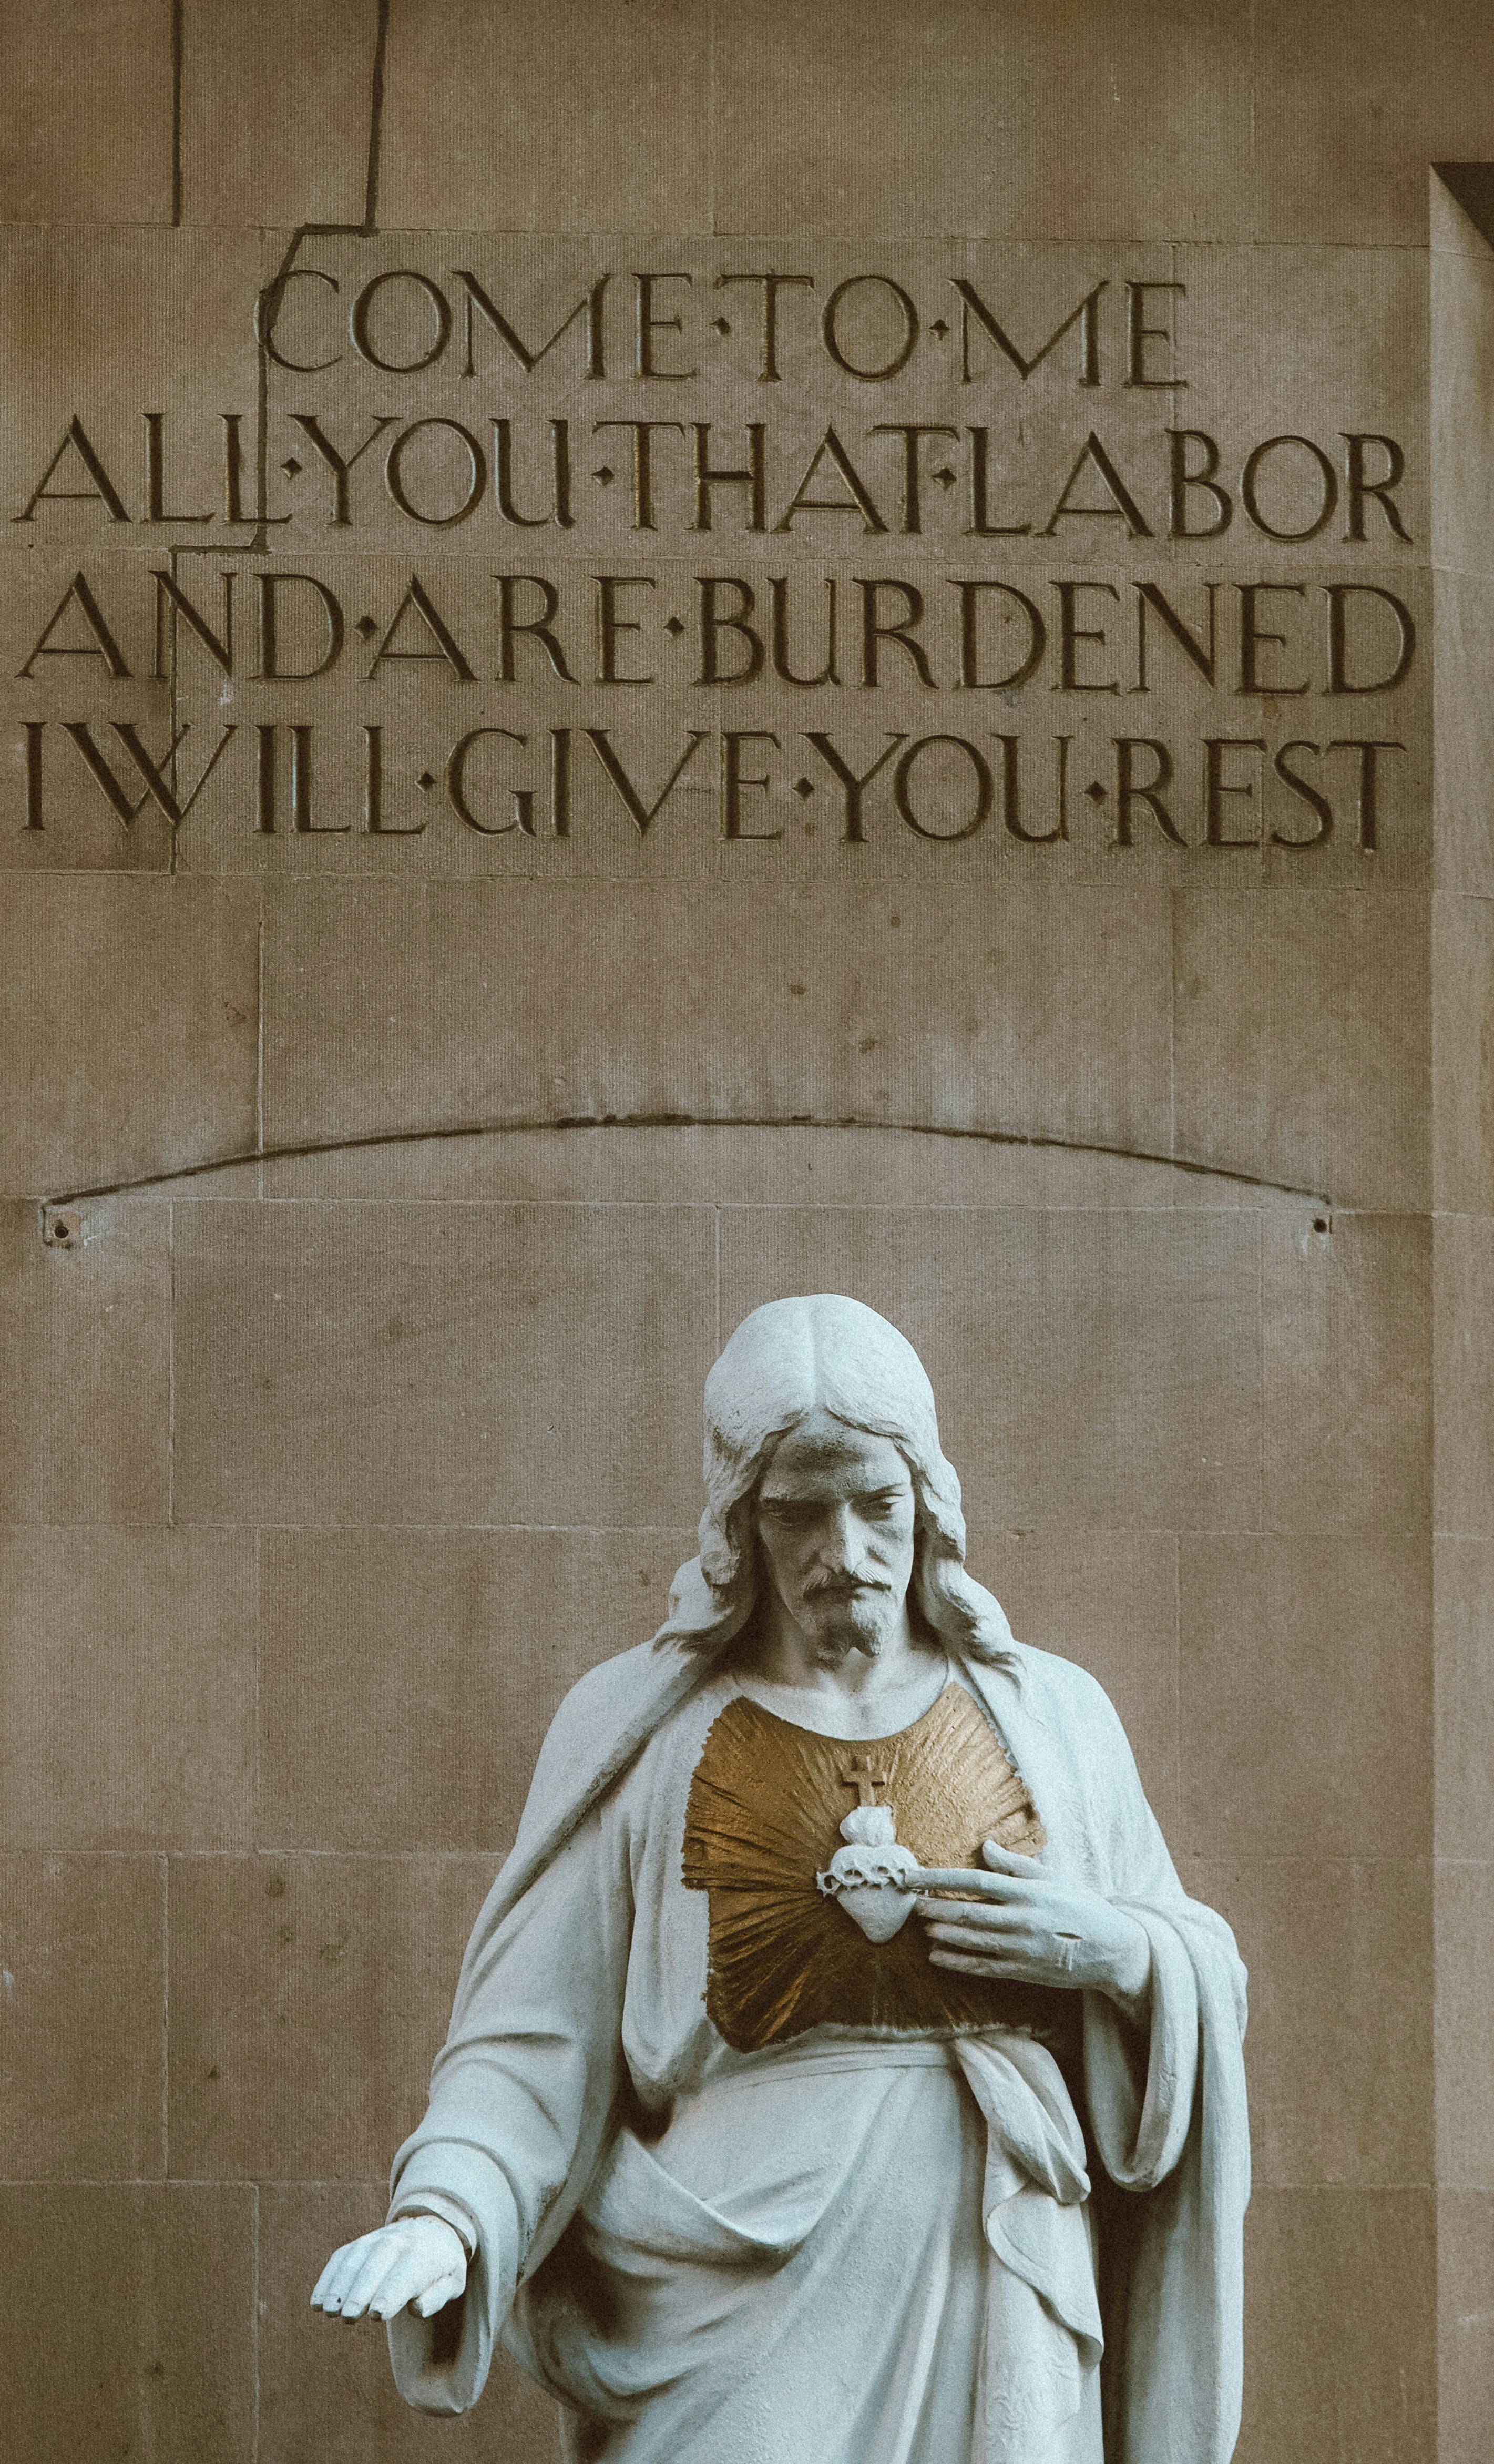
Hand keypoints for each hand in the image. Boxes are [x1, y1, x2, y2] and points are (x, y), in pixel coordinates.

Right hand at [310, 2215, 466, 2321]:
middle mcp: (400, 2241)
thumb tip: (416, 2307)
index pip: (407, 2274)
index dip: (391, 2294)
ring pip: (356, 2258)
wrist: (433, 2229)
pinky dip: (328, 2278)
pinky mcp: (361, 2243)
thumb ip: (437, 2296)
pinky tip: (317, 2302)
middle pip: (378, 2263)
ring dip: (339, 2285)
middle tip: (348, 2317)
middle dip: (361, 2290)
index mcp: (425, 2254)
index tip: (376, 2315)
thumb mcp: (453, 2282)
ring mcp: (377, 2238)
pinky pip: (341, 2256)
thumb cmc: (442, 2267)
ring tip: (328, 2311)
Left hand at [916, 1841, 1150, 2016]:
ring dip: (943, 1935)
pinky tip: (937, 1958)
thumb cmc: (1083, 1907)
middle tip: (913, 1904)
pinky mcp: (1023, 1971)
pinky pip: (983, 1967)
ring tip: (923, 1928)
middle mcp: (1022, 1920)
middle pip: (968, 1912)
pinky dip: (958, 1963)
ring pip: (972, 1941)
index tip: (915, 1877)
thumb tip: (987, 1847)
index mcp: (1028, 1892)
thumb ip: (1017, 1865)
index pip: (975, 1880)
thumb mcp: (1054, 1878)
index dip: (940, 1878)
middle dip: (936, 1908)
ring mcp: (1021, 1948)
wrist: (1113, 1951)